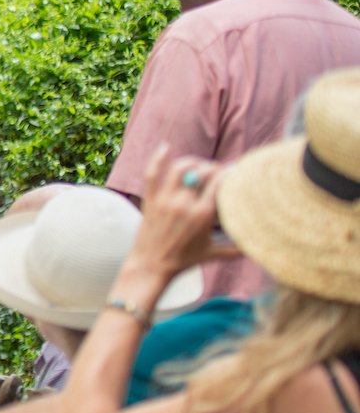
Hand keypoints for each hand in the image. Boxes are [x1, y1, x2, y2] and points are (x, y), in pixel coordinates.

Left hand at [126, 147, 225, 279]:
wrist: (151, 266)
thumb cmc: (184, 260)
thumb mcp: (214, 253)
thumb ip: (238, 248)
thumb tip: (262, 245)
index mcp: (203, 214)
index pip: (220, 181)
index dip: (230, 172)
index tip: (235, 171)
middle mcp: (184, 204)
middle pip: (203, 172)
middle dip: (214, 168)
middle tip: (218, 171)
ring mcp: (165, 200)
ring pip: (180, 168)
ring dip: (192, 162)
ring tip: (199, 165)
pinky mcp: (150, 199)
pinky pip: (152, 173)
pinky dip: (158, 158)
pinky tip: (166, 147)